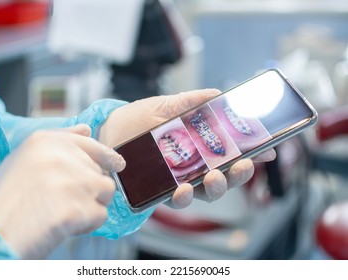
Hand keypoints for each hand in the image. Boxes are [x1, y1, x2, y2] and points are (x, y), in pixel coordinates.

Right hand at [0, 124, 124, 258]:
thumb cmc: (6, 198)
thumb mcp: (24, 158)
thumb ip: (59, 141)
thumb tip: (87, 129)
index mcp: (46, 141)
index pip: (90, 144)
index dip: (106, 155)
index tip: (117, 163)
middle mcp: (62, 156)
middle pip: (100, 171)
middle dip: (89, 187)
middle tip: (63, 200)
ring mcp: (73, 181)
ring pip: (107, 191)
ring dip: (93, 204)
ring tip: (65, 211)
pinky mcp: (79, 207)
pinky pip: (101, 215)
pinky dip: (88, 224)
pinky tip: (66, 225)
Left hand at [99, 89, 275, 208]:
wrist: (108, 131)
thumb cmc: (137, 118)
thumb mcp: (166, 105)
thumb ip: (191, 101)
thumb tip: (218, 94)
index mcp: (199, 146)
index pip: (231, 154)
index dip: (250, 155)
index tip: (267, 151)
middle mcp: (193, 166)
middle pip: (224, 177)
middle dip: (238, 175)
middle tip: (243, 166)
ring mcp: (178, 179)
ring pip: (204, 192)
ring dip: (216, 188)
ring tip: (214, 178)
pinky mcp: (160, 190)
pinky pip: (176, 200)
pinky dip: (183, 197)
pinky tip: (182, 189)